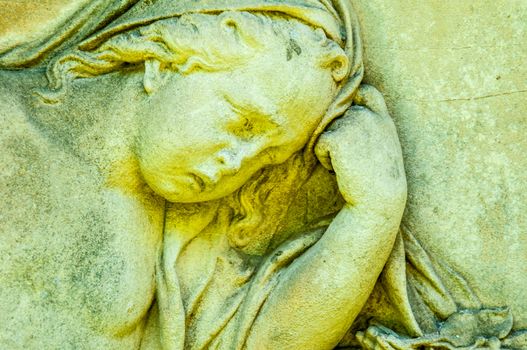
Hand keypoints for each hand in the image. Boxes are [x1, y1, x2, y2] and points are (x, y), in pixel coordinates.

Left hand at [315, 85, 406, 211]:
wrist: (379, 200)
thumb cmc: (379, 181)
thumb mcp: (383, 146)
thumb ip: (371, 126)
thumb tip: (343, 114)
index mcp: (383, 119)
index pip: (366, 92)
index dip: (354, 98)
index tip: (349, 111)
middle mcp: (368, 116)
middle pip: (338, 116)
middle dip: (339, 136)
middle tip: (355, 160)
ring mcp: (353, 124)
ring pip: (327, 130)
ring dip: (331, 149)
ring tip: (350, 165)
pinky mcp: (337, 137)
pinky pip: (319, 144)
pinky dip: (325, 160)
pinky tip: (341, 170)